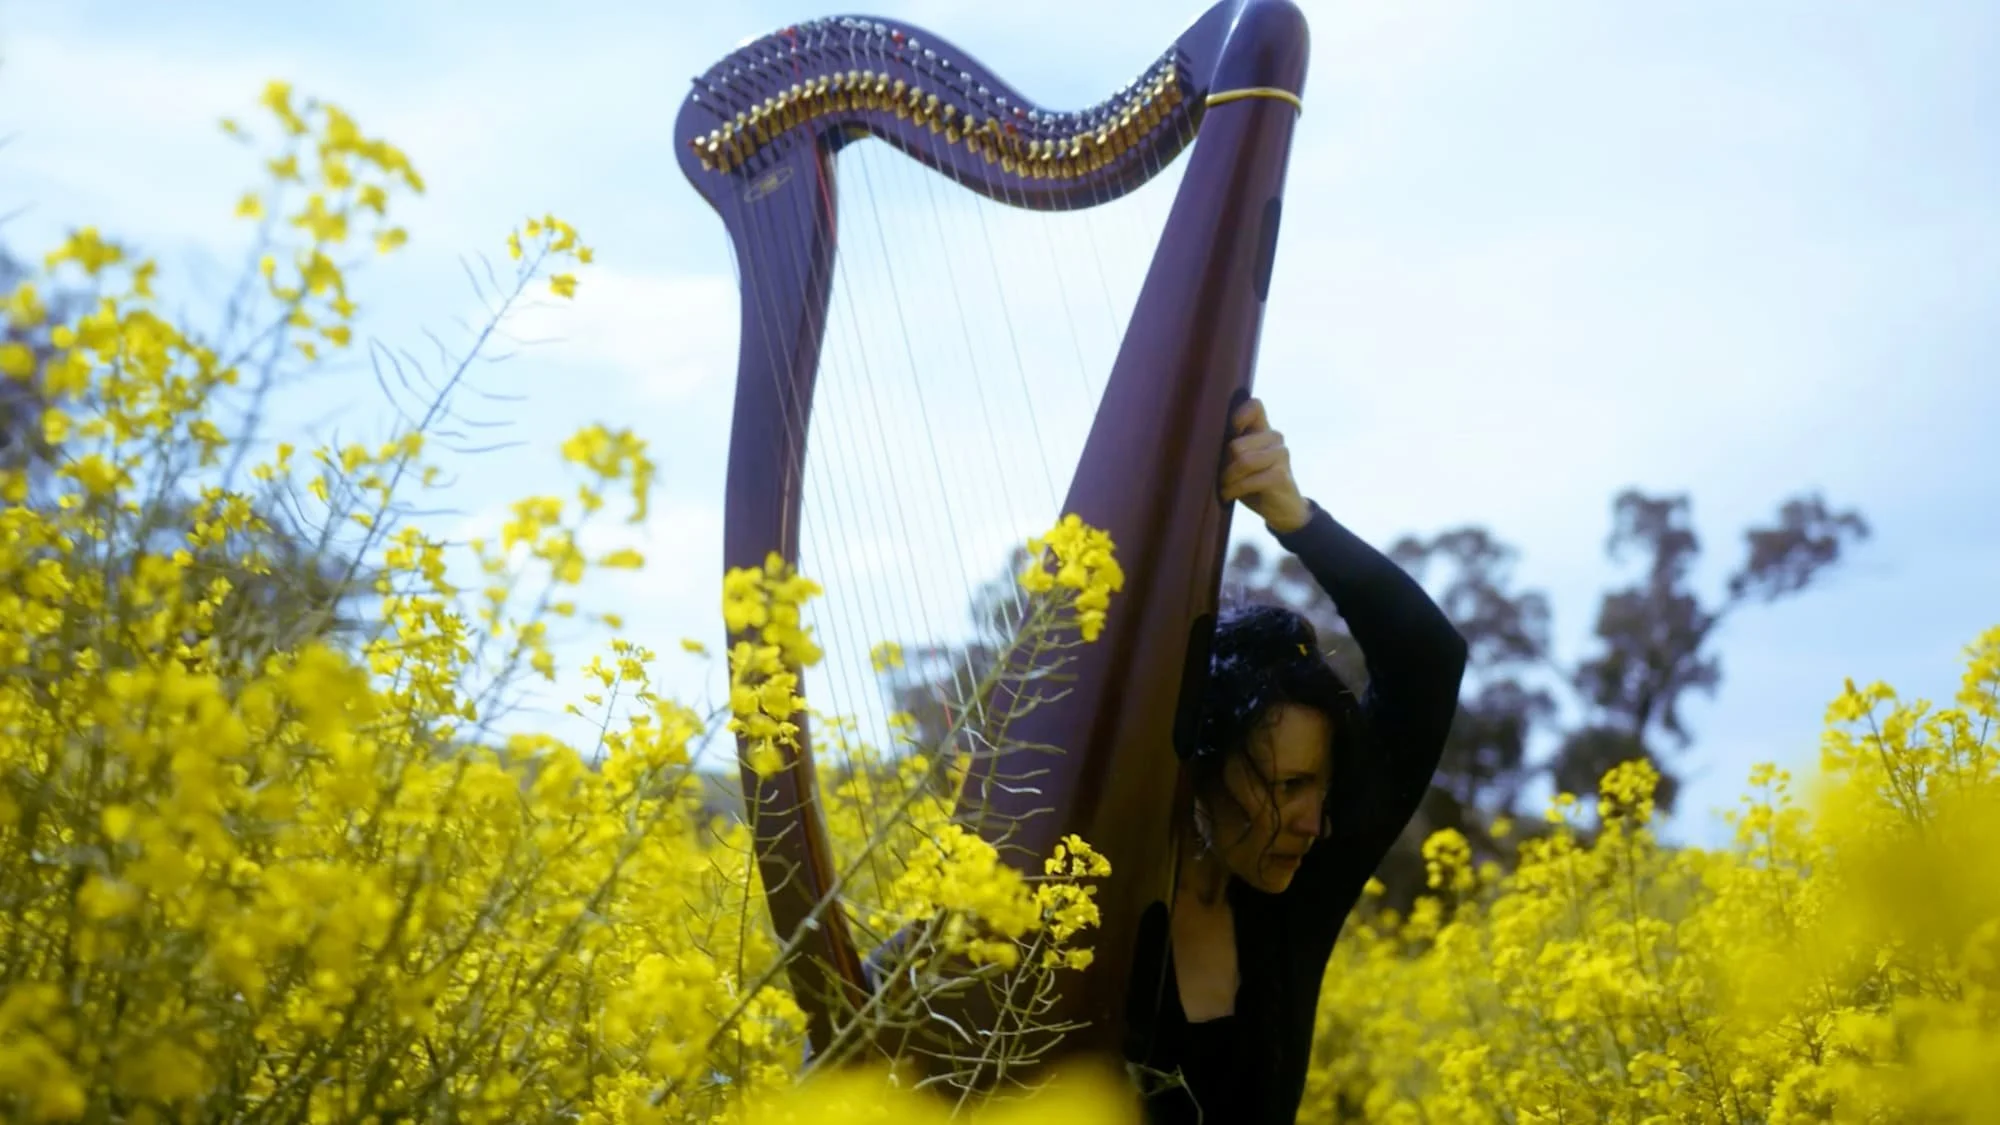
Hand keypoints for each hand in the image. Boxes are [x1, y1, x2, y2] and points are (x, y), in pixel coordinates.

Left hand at [1220, 397, 1311, 533]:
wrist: (1282, 509)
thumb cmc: (1252, 482)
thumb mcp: (1239, 461)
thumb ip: (1229, 446)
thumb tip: (1199, 438)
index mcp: (1263, 429)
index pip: (1254, 405)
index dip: (1237, 416)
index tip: (1227, 436)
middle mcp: (1275, 437)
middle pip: (1236, 444)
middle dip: (1223, 464)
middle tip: (1218, 477)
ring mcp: (1281, 455)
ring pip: (1242, 461)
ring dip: (1227, 479)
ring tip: (1222, 487)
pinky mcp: (1281, 475)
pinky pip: (1248, 480)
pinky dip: (1233, 490)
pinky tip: (1228, 496)